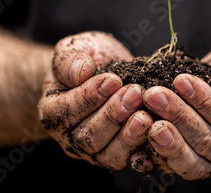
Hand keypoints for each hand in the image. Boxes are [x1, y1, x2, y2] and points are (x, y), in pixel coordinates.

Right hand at [37, 32, 153, 170]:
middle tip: (134, 94)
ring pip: (110, 155)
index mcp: (54, 112)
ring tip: (146, 116)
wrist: (105, 71)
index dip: (90, 97)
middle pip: (89, 138)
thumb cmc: (87, 59)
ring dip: (129, 136)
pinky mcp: (123, 155)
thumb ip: (70, 60)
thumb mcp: (74, 49)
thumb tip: (81, 71)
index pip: (67, 111)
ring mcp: (97, 151)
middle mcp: (71, 138)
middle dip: (113, 115)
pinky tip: (157, 141)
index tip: (113, 79)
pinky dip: (145, 154)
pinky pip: (133, 161)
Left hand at [143, 43, 210, 179]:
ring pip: (191, 161)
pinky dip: (154, 156)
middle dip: (179, 116)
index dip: (205, 102)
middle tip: (154, 95)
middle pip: (207, 141)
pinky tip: (140, 140)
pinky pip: (172, 166)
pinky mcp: (190, 165)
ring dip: (167, 140)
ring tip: (147, 120)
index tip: (181, 80)